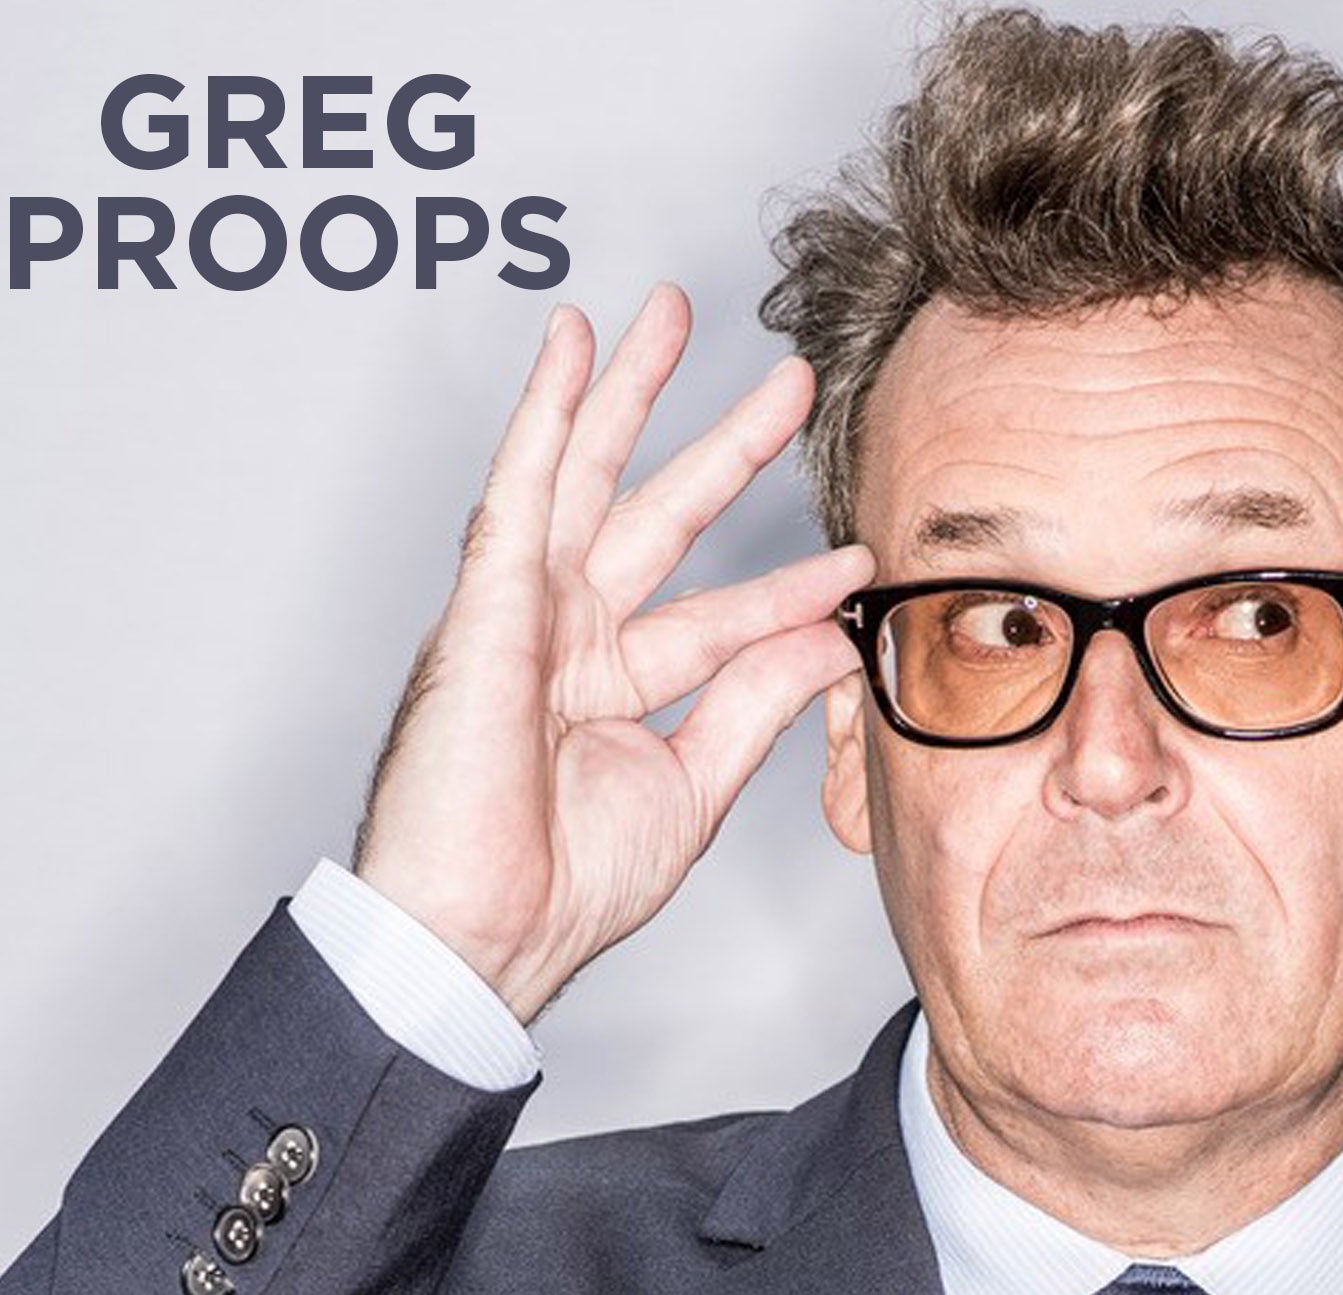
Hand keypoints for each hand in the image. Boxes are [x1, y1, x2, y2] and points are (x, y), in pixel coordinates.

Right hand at [352, 284, 875, 1023]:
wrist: (482, 933)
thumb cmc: (558, 883)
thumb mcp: (691, 783)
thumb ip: (756, 703)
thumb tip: (828, 639)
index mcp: (614, 685)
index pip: (725, 616)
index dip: (792, 586)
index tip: (860, 561)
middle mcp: (571, 636)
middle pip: (659, 514)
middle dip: (724, 444)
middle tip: (789, 381)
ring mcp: (527, 610)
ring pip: (588, 474)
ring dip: (628, 391)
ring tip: (669, 313)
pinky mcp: (488, 598)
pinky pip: (522, 484)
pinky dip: (544, 410)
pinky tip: (571, 346)